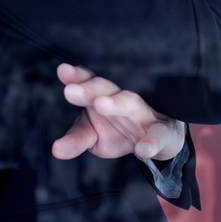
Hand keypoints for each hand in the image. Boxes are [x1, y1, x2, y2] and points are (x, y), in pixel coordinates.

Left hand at [52, 64, 186, 161]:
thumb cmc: (122, 130)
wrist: (160, 140)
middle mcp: (124, 99)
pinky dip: (151, 142)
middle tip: (70, 91)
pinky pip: (158, 135)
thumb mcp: (95, 136)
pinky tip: (142, 150)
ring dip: (116, 104)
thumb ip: (76, 140)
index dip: (77, 77)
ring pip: (131, 104)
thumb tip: (56, 150)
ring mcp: (145, 114)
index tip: (63, 71)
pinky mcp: (164, 132)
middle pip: (106, 89)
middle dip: (89, 89)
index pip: (89, 83)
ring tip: (100, 105)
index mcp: (104, 97)